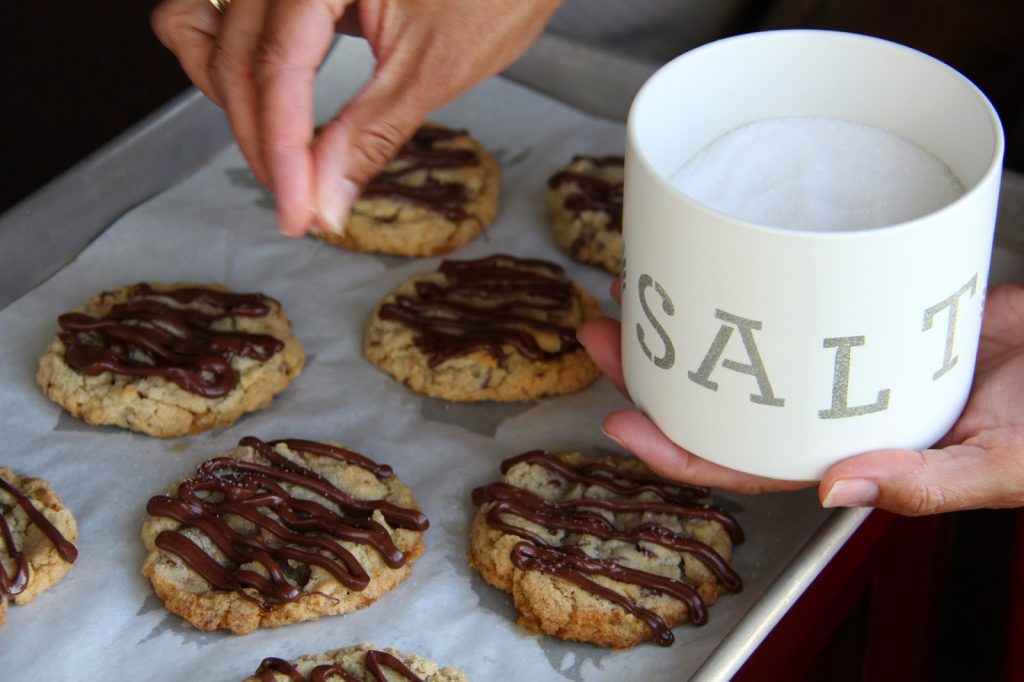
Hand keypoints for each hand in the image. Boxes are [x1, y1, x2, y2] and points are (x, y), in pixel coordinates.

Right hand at [151, 0, 561, 235]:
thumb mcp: (436, 65)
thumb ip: (370, 132)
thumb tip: (324, 199)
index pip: (275, 69)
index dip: (281, 153)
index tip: (296, 213)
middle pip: (235, 57)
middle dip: (262, 141)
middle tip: (300, 201)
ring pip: (209, 31)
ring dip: (235, 100)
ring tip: (283, 155)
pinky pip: (226, 14)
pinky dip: (239, 61)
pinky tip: (275, 101)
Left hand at [578, 280, 1023, 514]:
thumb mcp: (1000, 461)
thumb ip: (926, 482)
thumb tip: (837, 488)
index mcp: (847, 455)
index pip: (741, 463)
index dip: (675, 450)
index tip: (619, 417)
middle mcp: (824, 409)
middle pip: (719, 400)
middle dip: (652, 374)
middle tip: (604, 331)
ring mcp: (831, 359)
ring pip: (738, 349)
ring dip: (683, 325)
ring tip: (636, 289)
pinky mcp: (849, 309)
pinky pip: (777, 301)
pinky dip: (738, 285)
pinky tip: (709, 261)